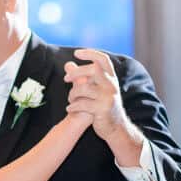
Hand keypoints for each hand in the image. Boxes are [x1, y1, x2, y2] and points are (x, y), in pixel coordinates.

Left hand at [64, 49, 144, 164]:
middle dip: (76, 73)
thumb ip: (82, 77)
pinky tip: (70, 109)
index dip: (90, 53)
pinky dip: (73, 106)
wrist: (115, 127)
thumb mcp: (96, 90)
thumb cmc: (102, 106)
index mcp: (111, 78)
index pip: (103, 60)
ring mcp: (108, 97)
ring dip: (72, 94)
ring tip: (70, 100)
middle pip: (93, 70)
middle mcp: (111, 85)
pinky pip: (82, 104)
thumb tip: (67, 64)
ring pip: (84, 88)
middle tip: (66, 78)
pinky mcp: (102, 109)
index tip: (76, 53)